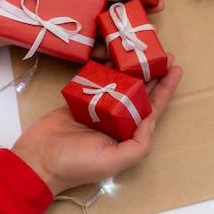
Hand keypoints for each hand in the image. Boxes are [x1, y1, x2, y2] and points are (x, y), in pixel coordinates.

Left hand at [0, 0, 164, 52]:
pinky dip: (104, 52)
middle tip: (155, 12)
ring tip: (142, 33)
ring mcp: (77, 27)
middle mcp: (82, 8)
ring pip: (106, 30)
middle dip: (136, 11)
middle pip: (114, 10)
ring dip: (124, 33)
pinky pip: (90, 49)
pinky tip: (118, 53)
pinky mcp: (68, 45)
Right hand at [11, 59, 182, 195]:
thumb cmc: (74, 166)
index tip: (176, 69)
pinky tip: (113, 53)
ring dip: (130, 66)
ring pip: (119, 82)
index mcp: (126, 134)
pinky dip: (103, 66)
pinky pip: (95, 78)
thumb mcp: (112, 162)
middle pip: (139, 91)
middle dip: (152, 72)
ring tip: (139, 47)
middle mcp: (116, 119)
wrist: (37, 160)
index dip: (165, 89)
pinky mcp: (80, 98)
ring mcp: (98, 107)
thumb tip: (152, 121)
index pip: (152, 108)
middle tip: (162, 52)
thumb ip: (138, 145)